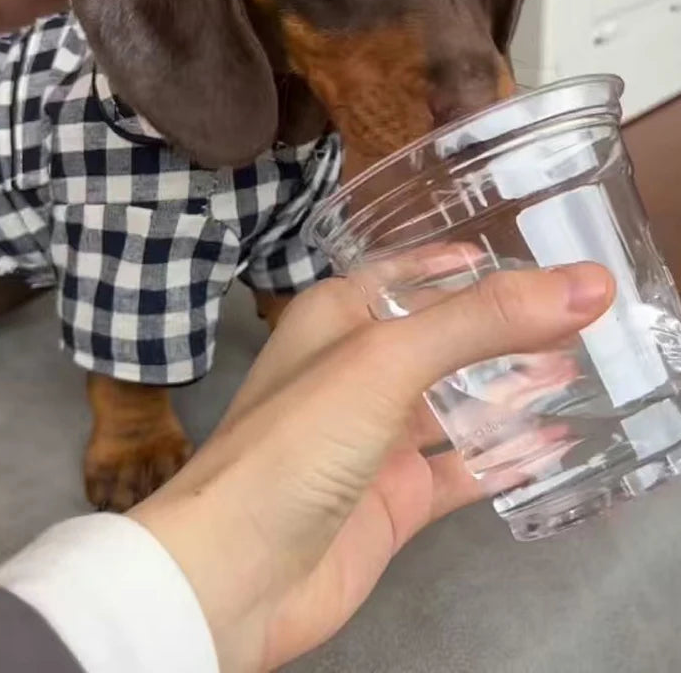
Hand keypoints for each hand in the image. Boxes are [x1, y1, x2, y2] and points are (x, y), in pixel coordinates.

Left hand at [129, 258, 613, 671]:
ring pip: (450, 403)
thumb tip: (585, 283)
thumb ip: (481, 320)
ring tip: (574, 368)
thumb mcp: (385, 359)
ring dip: (506, 388)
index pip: (404, 274)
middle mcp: (353, 371)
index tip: (522, 256)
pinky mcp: (392, 499)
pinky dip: (502, 457)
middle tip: (573, 315)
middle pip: (436, 339)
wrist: (239, 567)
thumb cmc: (297, 440)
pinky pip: (458, 470)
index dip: (457, 264)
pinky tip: (552, 444)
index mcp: (334, 318)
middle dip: (496, 328)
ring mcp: (373, 439)